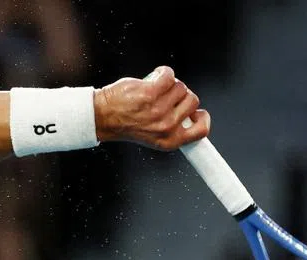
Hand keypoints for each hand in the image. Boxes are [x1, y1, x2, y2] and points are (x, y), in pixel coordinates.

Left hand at [93, 66, 210, 149]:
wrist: (103, 117)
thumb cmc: (127, 123)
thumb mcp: (154, 135)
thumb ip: (174, 127)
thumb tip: (193, 114)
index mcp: (170, 140)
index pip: (201, 131)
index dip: (203, 118)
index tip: (197, 114)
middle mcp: (167, 127)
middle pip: (193, 101)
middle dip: (182, 96)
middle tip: (167, 97)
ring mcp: (159, 110)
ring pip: (181, 87)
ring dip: (170, 84)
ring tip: (156, 89)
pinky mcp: (151, 93)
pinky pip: (169, 75)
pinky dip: (163, 72)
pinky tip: (154, 77)